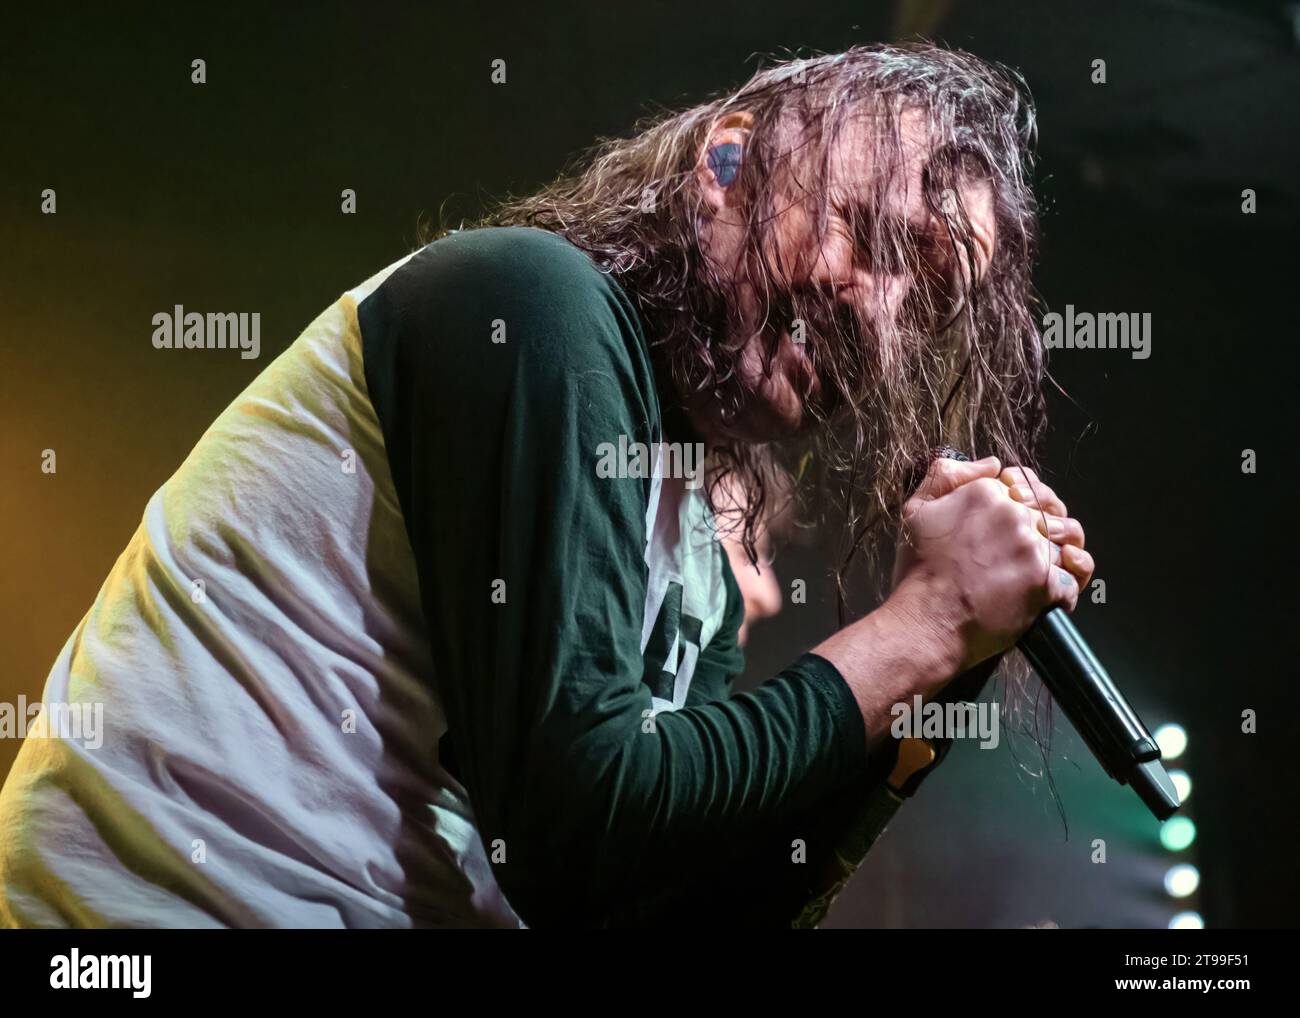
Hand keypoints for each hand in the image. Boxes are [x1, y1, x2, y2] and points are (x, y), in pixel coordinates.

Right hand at [888, 456, 1085, 673]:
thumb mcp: (916, 511)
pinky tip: (1051, 590)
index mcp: (987, 493)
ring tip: (1037, 568)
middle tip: (1023, 549)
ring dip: (1057, 554)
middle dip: (1044, 527)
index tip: (1012, 521)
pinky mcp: (1046, 583)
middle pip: (1050, 511)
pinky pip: (1073, 580)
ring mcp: (1033, 549)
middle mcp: (1014, 515)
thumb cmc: (918, 572)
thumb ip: (947, 475)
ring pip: (1066, 542)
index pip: (1025, 485)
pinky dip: (1066, 587)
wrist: (926, 622)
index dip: (1024, 501)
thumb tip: (992, 464)